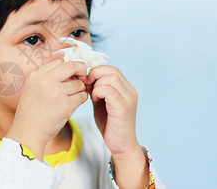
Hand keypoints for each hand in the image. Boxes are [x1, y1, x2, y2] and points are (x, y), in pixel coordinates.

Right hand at [6, 58, 87, 160]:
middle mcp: (45, 80)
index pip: (59, 61)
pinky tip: (75, 104)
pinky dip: (82, 99)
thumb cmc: (31, 112)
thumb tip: (68, 69)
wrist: (27, 133)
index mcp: (36, 75)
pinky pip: (82, 96)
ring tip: (73, 97)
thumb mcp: (32, 88)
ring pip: (79, 83)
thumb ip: (46, 77)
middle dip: (81, 70)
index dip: (68, 67)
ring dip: (80, 89)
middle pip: (72, 66)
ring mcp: (56, 92)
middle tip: (83, 77)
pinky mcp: (65, 105)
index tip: (71, 74)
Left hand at [86, 65, 148, 187]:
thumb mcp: (102, 103)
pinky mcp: (123, 108)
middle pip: (112, 70)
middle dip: (95, 75)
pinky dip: (98, 92)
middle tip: (87, 86)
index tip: (87, 82)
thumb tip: (86, 78)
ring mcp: (128, 99)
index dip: (97, 72)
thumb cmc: (111, 125)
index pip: (112, 69)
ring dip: (96, 84)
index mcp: (126, 88)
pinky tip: (94, 100)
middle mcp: (130, 91)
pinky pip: (109, 90)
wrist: (121, 146)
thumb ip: (97, 90)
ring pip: (111, 78)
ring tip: (92, 95)